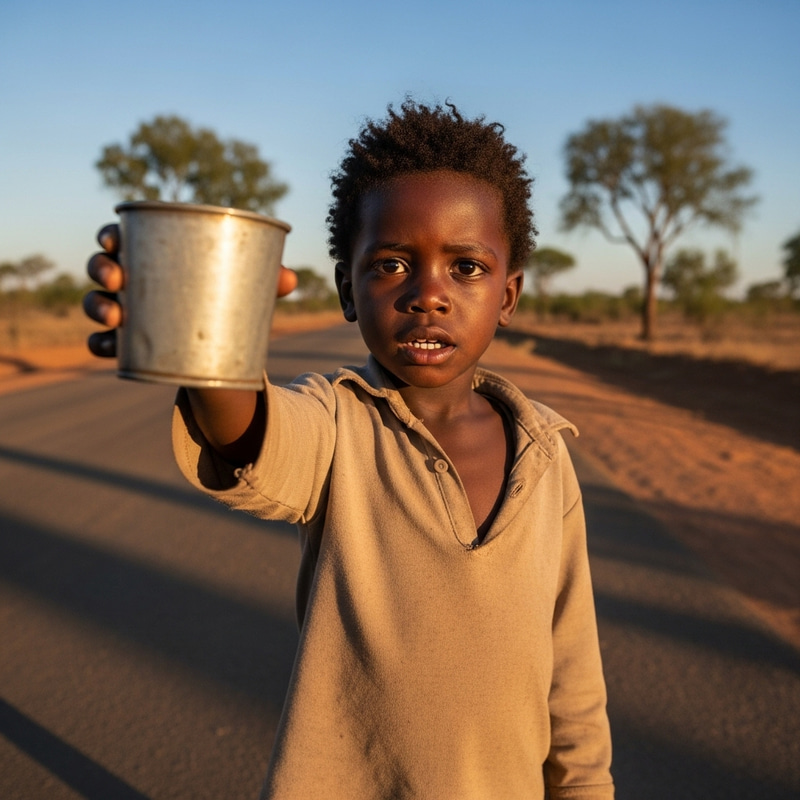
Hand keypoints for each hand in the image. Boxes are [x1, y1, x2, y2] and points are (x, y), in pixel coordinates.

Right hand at [83, 224, 299, 357]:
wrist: (218, 339)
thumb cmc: (225, 295)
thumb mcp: (244, 287)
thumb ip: (265, 279)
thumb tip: (291, 279)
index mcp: (154, 255)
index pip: (122, 237)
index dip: (110, 236)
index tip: (114, 240)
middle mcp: (134, 280)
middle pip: (103, 267)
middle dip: (102, 269)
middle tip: (118, 280)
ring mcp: (127, 311)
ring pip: (98, 304)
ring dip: (98, 307)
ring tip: (116, 317)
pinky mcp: (129, 343)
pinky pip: (105, 343)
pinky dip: (101, 344)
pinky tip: (108, 348)